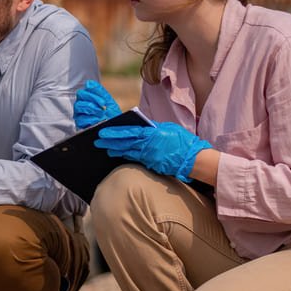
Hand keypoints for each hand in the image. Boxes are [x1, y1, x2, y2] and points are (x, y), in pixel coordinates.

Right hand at [73, 80, 121, 128]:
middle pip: (80, 94)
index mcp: (89, 97)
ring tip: (101, 113)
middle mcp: (82, 104)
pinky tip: (98, 120)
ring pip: (78, 105)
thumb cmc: (112, 115)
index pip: (86, 88)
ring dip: (91, 108)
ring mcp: (80, 113)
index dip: (94, 91)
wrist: (115, 129)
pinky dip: (90, 119)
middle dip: (92, 98)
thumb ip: (100, 91)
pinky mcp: (80, 124)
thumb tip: (88, 83)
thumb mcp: (109, 102)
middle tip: (103, 105)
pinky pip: (80, 118)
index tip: (103, 100)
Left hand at [95, 122, 211, 181]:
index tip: (102, 131)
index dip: (115, 132)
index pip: (129, 132)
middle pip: (125, 143)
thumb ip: (153, 128)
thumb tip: (142, 127)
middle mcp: (148, 146)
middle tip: (97, 140)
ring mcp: (149, 156)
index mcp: (152, 134)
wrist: (193, 159)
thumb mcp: (167, 129)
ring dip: (115, 149)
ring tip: (104, 148)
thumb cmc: (182, 141)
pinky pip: (135, 158)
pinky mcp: (151, 164)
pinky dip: (126, 155)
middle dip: (110, 141)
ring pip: (128, 152)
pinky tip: (118, 154)